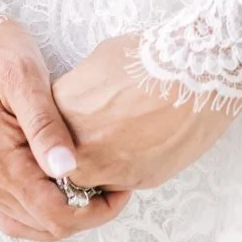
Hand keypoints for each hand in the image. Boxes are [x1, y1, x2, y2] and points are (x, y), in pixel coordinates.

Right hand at [0, 18, 129, 239]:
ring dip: (58, 217)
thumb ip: (45, 125)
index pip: (54, 213)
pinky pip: (3, 210)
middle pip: (41, 225)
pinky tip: (55, 188)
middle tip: (113, 189)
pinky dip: (33, 211)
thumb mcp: (24, 75)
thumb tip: (68, 167)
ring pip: (21, 224)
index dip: (93, 211)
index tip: (121, 190)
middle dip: (82, 215)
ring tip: (90, 189)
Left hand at [56, 36, 236, 192]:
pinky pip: (120, 183)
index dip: (61, 125)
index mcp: (62, 112)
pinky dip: (126, 168)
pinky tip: (143, 143)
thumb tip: (79, 101)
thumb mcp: (99, 61)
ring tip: (123, 137)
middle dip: (75, 149)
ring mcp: (106, 169)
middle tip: (99, 130)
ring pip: (90, 179)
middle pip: (62, 161)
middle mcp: (77, 147)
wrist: (196, 74)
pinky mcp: (136, 181)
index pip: (45, 130)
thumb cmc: (150, 58)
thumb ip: (78, 91)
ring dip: (100, 164)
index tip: (75, 117)